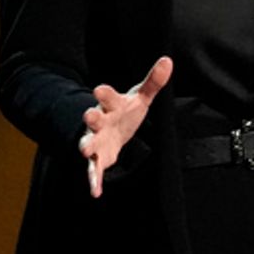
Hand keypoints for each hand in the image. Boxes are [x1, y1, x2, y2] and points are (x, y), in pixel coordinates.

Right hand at [78, 56, 173, 197]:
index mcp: (111, 105)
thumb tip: (168, 61)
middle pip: (93, 118)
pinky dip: (93, 180)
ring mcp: (96, 139)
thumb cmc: (126, 111)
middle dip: (90, 117)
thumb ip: (153, 82)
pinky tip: (95, 192)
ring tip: (85, 151)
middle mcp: (100, 121)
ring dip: (86, 146)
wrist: (113, 129)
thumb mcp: (140, 97)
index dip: (104, 93)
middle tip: (88, 116)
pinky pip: (94, 169)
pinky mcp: (98, 158)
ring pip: (88, 143)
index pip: (106, 96)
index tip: (100, 89)